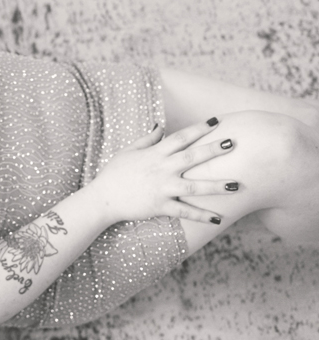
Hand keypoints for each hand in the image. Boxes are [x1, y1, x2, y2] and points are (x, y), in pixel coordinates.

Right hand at [88, 118, 237, 224]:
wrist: (103, 198)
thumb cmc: (114, 173)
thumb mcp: (128, 151)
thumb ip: (147, 139)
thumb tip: (160, 126)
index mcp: (155, 154)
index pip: (180, 137)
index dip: (199, 128)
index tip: (216, 121)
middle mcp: (161, 169)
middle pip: (192, 157)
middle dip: (213, 150)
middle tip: (233, 143)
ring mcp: (162, 188)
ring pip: (194, 186)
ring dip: (216, 185)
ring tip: (236, 184)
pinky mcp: (161, 206)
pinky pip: (185, 211)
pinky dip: (202, 216)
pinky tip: (219, 218)